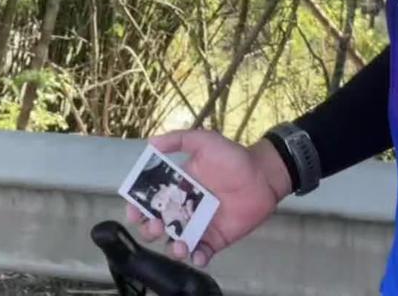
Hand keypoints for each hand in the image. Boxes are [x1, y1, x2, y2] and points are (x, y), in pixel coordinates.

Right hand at [124, 129, 291, 267]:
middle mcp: (184, 208)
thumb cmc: (232, 157)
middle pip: (158, 224)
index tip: (134, 211)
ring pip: (176, 241)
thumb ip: (178, 140)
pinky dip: (196, 258)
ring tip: (177, 245)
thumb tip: (151, 142)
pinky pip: (201, 252)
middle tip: (155, 227)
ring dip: (171, 247)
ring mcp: (199, 225)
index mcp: (177, 187)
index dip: (138, 207)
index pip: (151, 200)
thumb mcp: (204, 141)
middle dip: (150, 229)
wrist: (262, 175)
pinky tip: (197, 255)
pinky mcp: (215, 238)